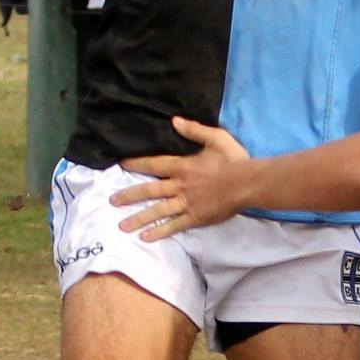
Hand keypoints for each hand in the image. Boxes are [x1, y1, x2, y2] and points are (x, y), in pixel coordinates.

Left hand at [113, 118, 250, 238]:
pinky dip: (160, 231)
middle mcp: (180, 185)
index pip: (153, 164)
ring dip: (138, 218)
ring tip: (121, 226)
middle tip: (111, 200)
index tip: (119, 164)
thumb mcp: (216, 137)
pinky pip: (174, 226)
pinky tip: (145, 238)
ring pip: (157, 211)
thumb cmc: (234, 159)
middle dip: (129, 195)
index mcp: (182, 166)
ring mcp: (186, 203)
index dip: (135, 163)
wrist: (248, 183)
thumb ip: (194, 130)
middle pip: (149, 190)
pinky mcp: (195, 217)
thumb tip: (174, 121)